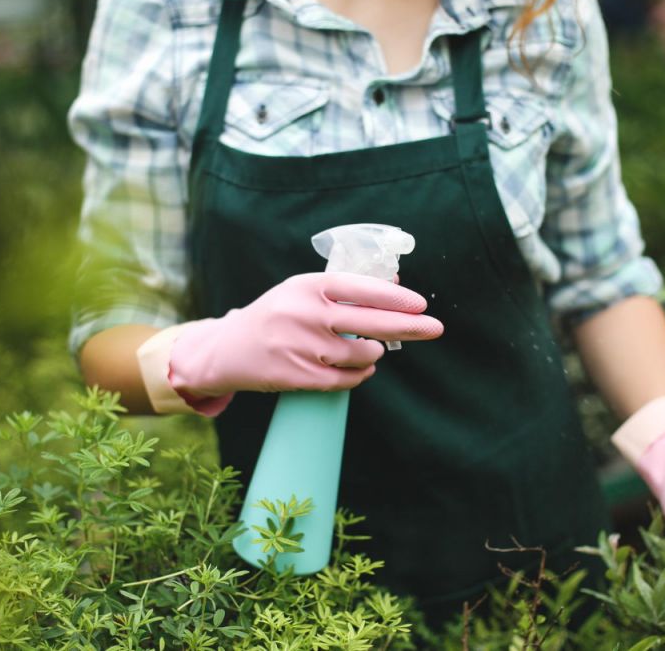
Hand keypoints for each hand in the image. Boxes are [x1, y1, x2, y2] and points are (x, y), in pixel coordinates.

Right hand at [169, 272, 443, 397]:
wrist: (228, 350)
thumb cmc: (276, 315)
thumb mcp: (303, 291)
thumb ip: (345, 289)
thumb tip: (394, 284)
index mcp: (307, 286)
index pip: (360, 288)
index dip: (394, 297)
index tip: (421, 304)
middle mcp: (303, 314)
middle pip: (369, 323)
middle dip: (408, 327)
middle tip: (436, 328)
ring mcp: (300, 347)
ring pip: (360, 355)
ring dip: (374, 354)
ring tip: (372, 350)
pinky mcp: (297, 375)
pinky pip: (344, 380)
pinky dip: (360, 376)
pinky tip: (361, 370)